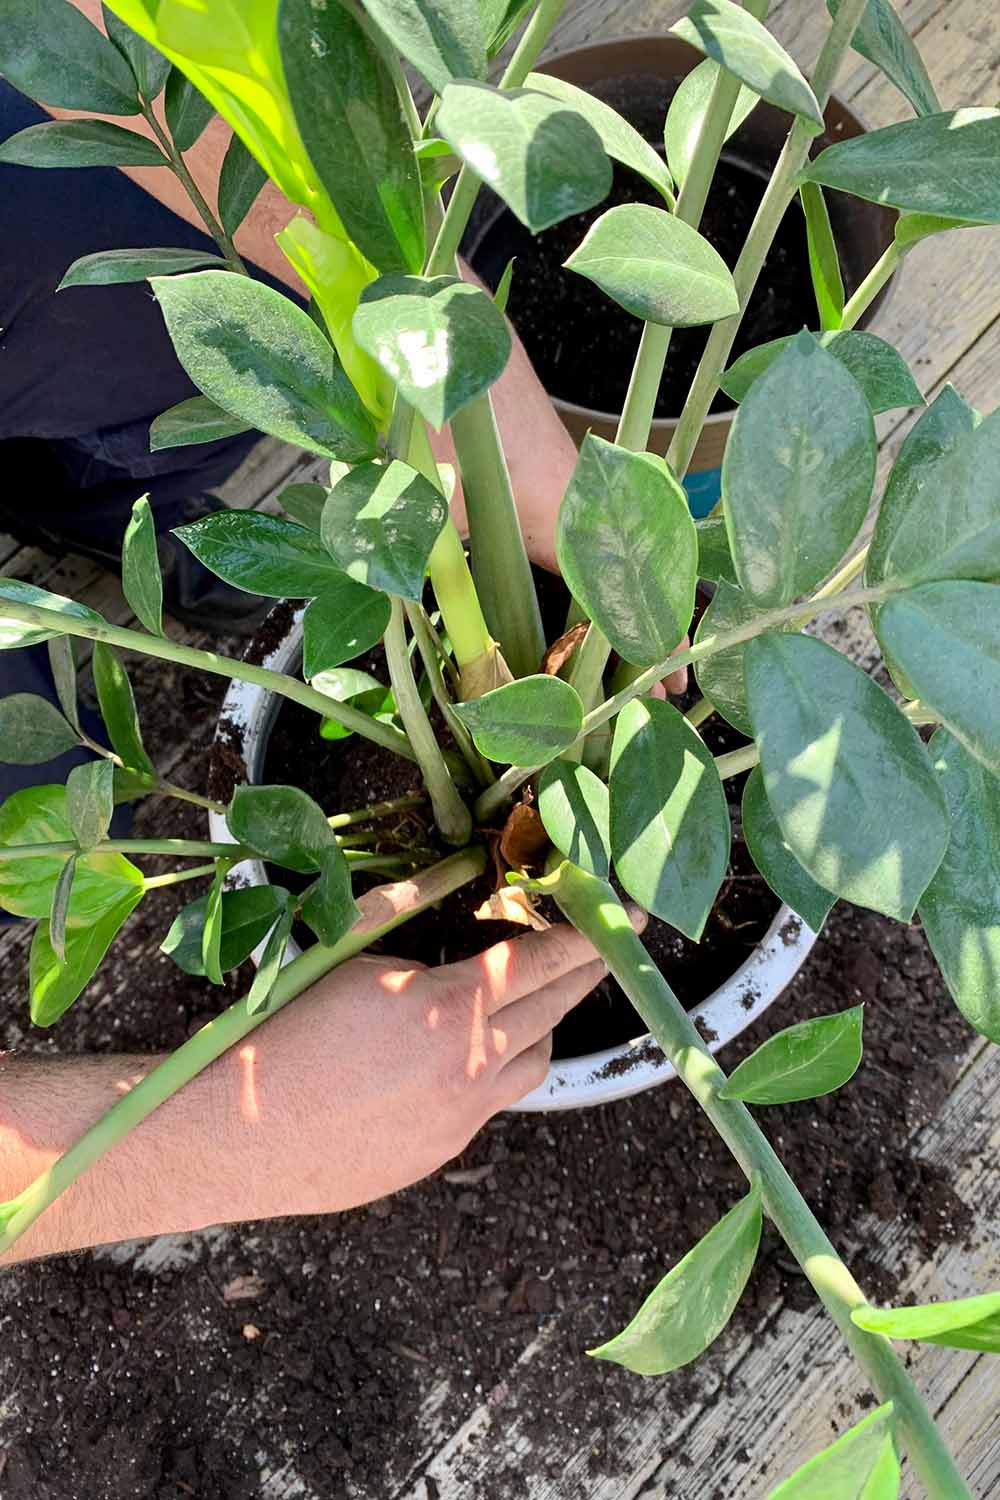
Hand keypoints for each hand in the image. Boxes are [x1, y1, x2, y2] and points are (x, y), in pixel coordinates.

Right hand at [0, 917, 627, 1261]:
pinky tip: (453, 1058)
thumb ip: (405, 907)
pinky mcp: (441, 1154)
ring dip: (539, 1027)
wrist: (235, 1135)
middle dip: (581, 974)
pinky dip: (489, 1071)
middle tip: (598, 950)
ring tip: (524, 1003)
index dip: (589, 937)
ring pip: (532, 1064)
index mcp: (450, 1006)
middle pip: (553, 1011)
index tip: (626, 921)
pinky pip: (489, 1104)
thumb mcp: (345, 952)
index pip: (543, 960)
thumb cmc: (283, 1032)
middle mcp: (471, 1066)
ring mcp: (461, 1118)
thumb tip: (450, 873)